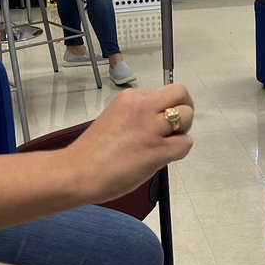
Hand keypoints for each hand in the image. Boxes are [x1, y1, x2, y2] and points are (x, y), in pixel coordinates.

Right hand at [65, 84, 193, 203]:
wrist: (77, 172)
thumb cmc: (92, 152)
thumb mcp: (116, 118)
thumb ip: (137, 115)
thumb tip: (157, 121)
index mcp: (130, 98)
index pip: (164, 92)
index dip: (167, 106)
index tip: (159, 121)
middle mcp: (143, 106)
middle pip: (181, 93)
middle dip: (184, 109)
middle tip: (173, 128)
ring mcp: (151, 127)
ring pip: (187, 116)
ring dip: (182, 131)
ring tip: (165, 144)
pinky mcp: (157, 150)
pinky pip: (185, 144)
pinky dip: (179, 151)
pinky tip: (162, 158)